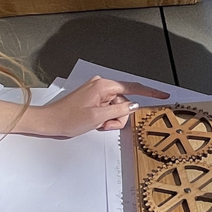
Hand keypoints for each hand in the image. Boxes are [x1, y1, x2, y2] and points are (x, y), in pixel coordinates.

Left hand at [31, 76, 168, 136]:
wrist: (49, 121)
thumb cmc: (68, 118)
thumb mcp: (98, 118)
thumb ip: (119, 111)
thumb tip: (133, 106)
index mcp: (103, 86)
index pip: (133, 88)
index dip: (149, 92)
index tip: (162, 95)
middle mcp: (101, 85)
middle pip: (124, 101)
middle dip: (119, 116)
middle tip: (106, 125)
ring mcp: (96, 91)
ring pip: (116, 107)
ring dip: (111, 119)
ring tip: (98, 125)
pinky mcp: (92, 97)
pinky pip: (107, 107)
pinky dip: (105, 117)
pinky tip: (95, 122)